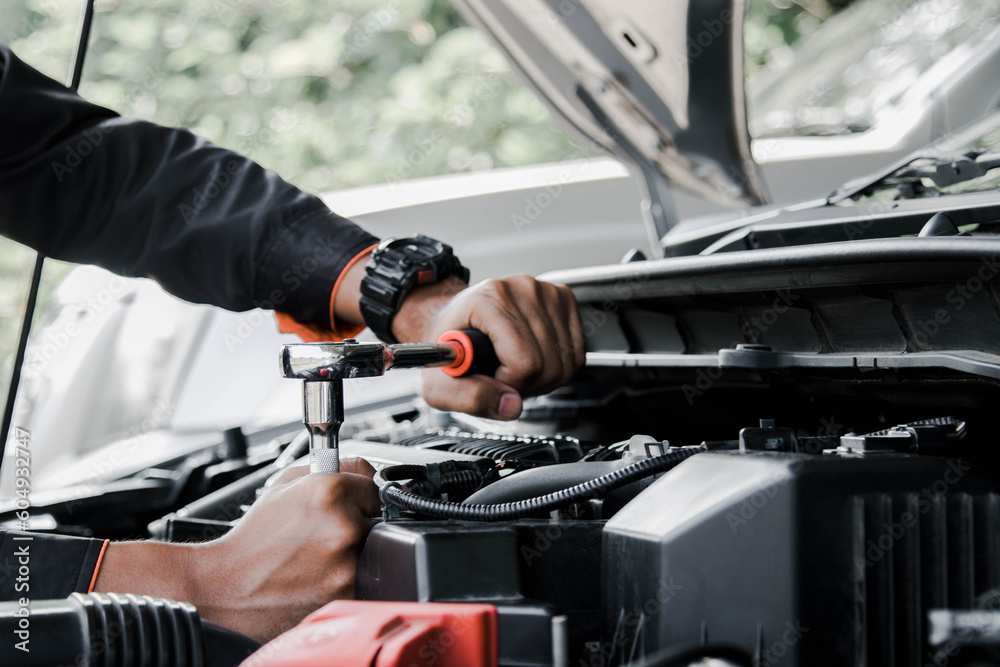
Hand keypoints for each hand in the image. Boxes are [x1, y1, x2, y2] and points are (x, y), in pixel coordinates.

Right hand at [94, 457, 379, 642]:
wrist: (228, 585)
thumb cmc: (254, 537)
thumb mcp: (285, 483)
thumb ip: (332, 467)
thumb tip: (364, 468)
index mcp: (330, 493)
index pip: (373, 485)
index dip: (358, 494)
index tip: (349, 501)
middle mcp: (344, 527)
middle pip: (376, 517)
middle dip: (358, 520)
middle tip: (328, 530)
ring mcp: (347, 564)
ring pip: (372, 548)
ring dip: (355, 549)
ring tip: (321, 553)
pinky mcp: (347, 594)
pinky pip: (364, 576)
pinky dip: (348, 574)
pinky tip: (320, 572)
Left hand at [394, 274, 584, 419]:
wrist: (452, 318)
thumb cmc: (447, 344)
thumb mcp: (439, 382)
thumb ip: (470, 398)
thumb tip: (511, 405)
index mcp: (490, 300)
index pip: (525, 362)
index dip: (510, 384)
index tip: (492, 378)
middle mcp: (521, 289)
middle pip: (550, 365)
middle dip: (527, 384)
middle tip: (502, 376)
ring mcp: (545, 291)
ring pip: (567, 361)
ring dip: (543, 377)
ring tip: (515, 368)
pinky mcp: (562, 298)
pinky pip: (577, 351)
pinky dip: (558, 365)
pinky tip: (534, 358)